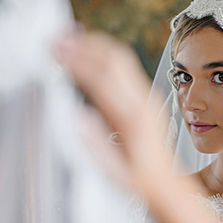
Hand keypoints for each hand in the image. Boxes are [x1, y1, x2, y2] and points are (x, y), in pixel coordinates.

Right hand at [54, 31, 169, 190]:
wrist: (166, 184)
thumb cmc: (139, 181)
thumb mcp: (114, 173)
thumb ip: (95, 145)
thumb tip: (77, 117)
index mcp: (132, 120)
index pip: (101, 78)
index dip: (77, 60)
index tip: (55, 51)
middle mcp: (142, 103)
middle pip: (113, 59)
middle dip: (84, 44)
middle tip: (57, 38)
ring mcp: (146, 97)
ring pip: (120, 58)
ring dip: (94, 44)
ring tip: (68, 38)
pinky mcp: (146, 97)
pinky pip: (124, 65)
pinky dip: (103, 53)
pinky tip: (89, 52)